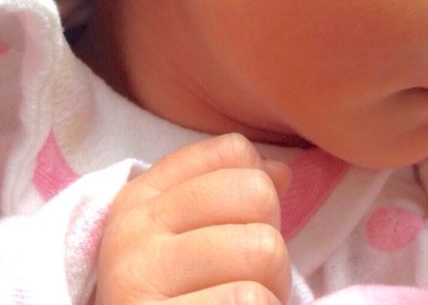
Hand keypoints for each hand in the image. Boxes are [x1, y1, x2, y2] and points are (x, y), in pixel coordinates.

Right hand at [93, 133, 291, 304]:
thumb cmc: (178, 300)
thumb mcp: (190, 237)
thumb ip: (229, 192)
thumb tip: (282, 171)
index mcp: (138, 202)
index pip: (234, 152)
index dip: (258, 191)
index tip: (235, 228)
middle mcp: (130, 238)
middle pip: (257, 196)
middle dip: (270, 244)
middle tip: (244, 283)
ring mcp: (139, 288)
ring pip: (264, 251)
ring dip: (271, 292)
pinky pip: (252, 304)